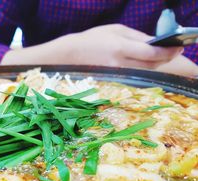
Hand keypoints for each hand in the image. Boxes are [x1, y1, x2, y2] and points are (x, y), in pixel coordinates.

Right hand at [62, 24, 182, 68]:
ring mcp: (117, 75)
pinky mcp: (114, 81)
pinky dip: (144, 70)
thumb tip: (155, 42)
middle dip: (166, 57)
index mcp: (120, 48)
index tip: (179, 47)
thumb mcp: (115, 30)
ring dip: (156, 64)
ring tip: (161, 55)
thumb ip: (137, 36)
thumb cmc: (92, 39)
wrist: (70, 56)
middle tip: (173, 50)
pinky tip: (146, 64)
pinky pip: (136, 76)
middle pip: (151, 64)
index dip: (169, 51)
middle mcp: (120, 64)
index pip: (152, 52)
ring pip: (145, 72)